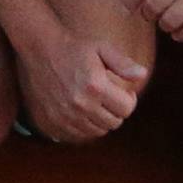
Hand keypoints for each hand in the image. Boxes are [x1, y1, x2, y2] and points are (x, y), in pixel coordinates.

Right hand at [17, 26, 145, 142]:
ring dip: (100, 119)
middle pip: (114, 122)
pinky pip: (78, 135)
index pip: (126, 109)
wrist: (40, 48)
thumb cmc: (74, 47)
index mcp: (96, 86)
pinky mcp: (53, 120)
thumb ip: (124, 63)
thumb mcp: (102, 48)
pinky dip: (83, 126)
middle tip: (107, 97)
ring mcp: (66, 114)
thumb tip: (143, 75)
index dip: (128, 100)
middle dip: (115, 110)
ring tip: (94, 103)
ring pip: (97, 131)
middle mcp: (81, 104)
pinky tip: (81, 111)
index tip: (122, 91)